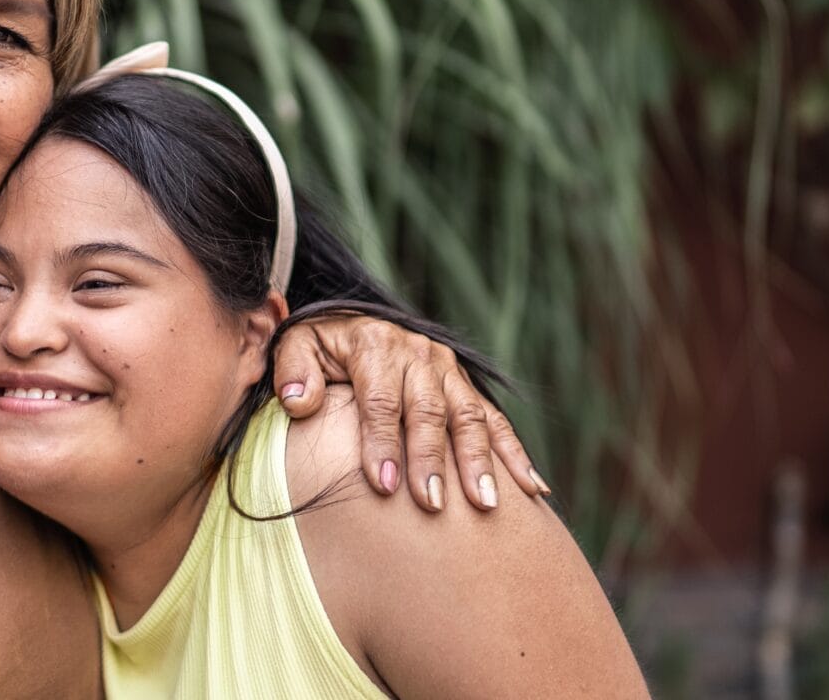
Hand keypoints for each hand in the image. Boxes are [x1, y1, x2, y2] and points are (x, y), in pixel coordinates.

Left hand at [271, 313, 546, 510]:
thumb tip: (300, 402)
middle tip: (430, 505)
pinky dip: (516, 454)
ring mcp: (448, 371)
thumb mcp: (298, 347)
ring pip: (469, 416)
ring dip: (479, 460)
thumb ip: (294, 372)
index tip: (382, 485)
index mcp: (375, 345)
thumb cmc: (321, 350)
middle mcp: (418, 355)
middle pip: (428, 410)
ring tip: (484, 504)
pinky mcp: (466, 387)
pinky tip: (534, 490)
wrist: (356, 323)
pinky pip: (495, 420)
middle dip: (430, 459)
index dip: (380, 442)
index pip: (379, 399)